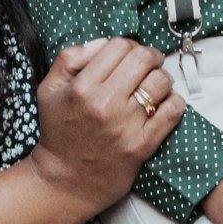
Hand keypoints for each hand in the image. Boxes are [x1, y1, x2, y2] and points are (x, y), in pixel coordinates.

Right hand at [31, 40, 182, 213]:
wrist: (66, 180)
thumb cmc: (59, 131)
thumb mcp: (49, 89)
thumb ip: (69, 58)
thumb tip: (102, 43)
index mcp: (82, 87)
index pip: (119, 46)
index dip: (127, 46)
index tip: (128, 55)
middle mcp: (104, 104)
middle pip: (143, 59)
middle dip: (149, 56)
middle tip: (147, 65)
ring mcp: (126, 126)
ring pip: (161, 82)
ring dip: (162, 78)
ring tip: (154, 86)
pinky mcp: (142, 145)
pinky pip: (173, 111)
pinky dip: (174, 102)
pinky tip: (163, 104)